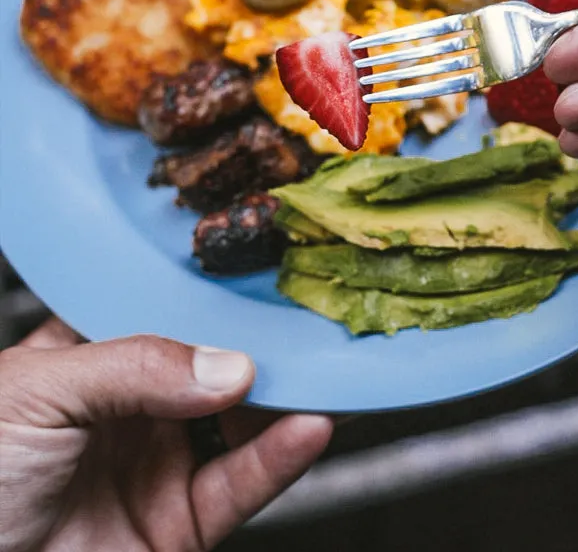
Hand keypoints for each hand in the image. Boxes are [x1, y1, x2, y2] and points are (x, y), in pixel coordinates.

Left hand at [0, 319, 332, 549]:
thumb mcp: (37, 394)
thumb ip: (136, 367)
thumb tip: (229, 363)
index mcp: (87, 358)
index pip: (165, 310)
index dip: (213, 290)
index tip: (265, 267)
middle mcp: (132, 407)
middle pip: (216, 362)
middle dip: (265, 340)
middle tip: (313, 317)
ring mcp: (160, 463)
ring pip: (244, 419)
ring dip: (290, 395)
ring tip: (327, 368)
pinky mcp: (181, 523)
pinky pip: (243, 484)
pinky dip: (282, 457)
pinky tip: (309, 426)